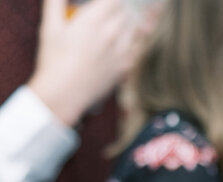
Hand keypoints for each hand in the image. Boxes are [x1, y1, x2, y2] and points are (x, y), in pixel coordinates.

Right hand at [28, 0, 159, 127]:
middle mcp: (111, 35)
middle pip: (124, 13)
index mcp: (93, 22)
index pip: (115, 1)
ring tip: (111, 26)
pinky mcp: (124, 68)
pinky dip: (131, 42)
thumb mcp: (50, 26)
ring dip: (124, 24)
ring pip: (132, 30)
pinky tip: (120, 43)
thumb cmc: (54, 60)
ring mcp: (121, 52)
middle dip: (115, 10)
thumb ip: (56, 3)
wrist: (65, 94)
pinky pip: (135, 49)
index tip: (105, 3)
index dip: (111, 1)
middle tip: (105, 12)